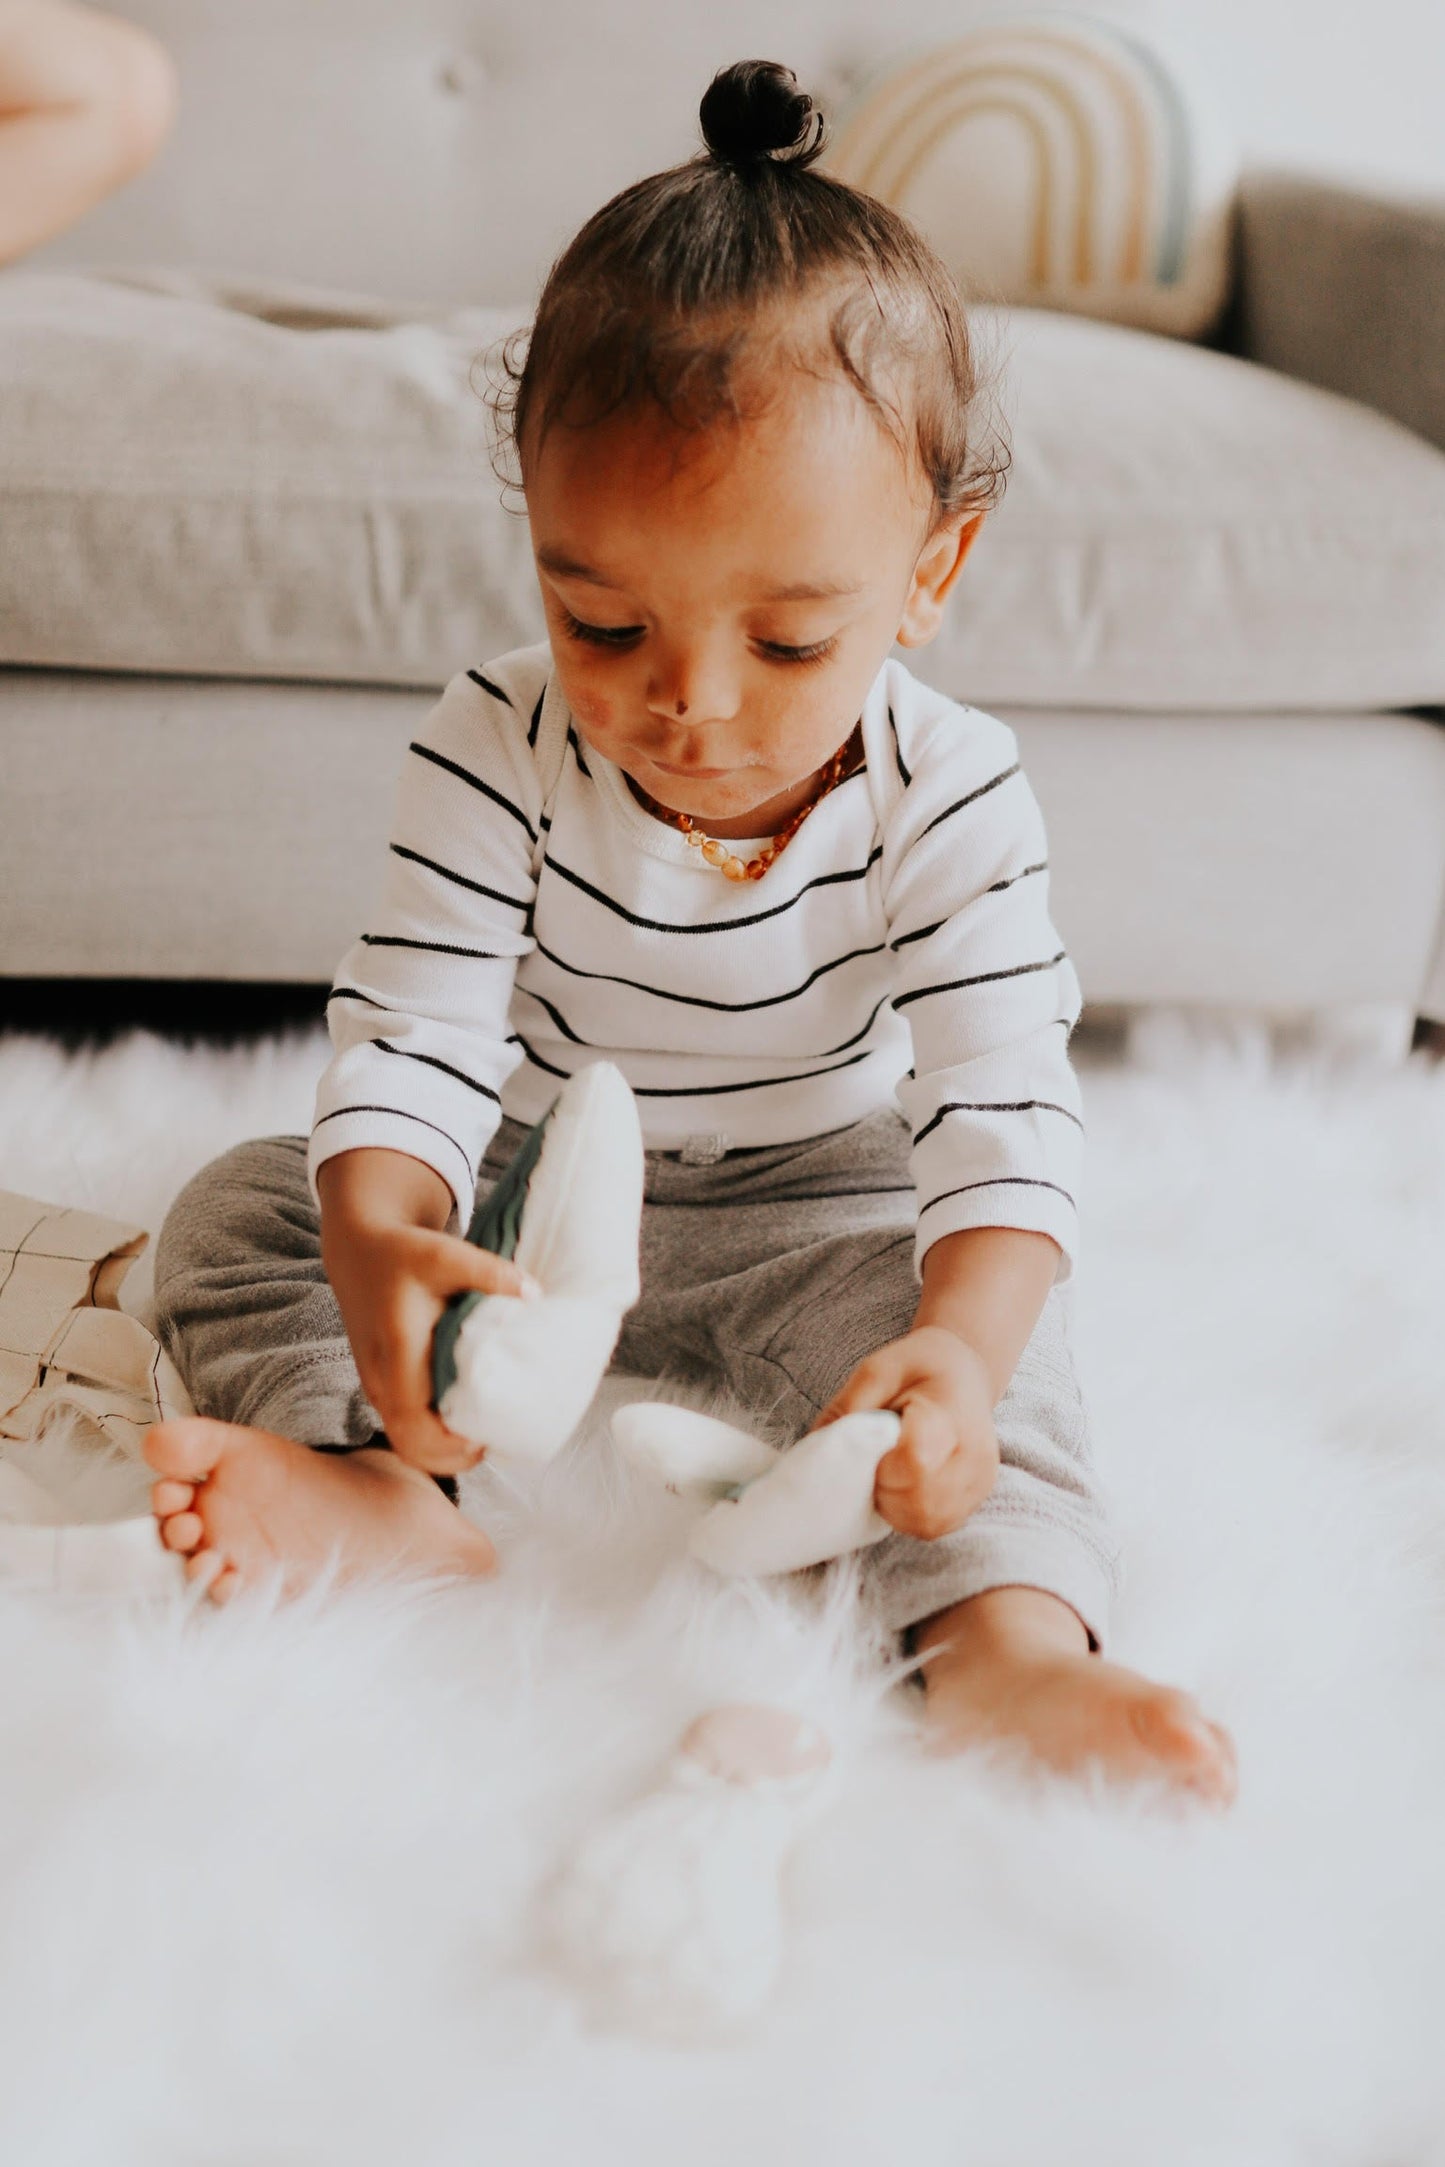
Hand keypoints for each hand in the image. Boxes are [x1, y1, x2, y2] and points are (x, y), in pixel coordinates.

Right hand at [322, 1192, 537, 1476]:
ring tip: (485, 1432)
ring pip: (408, 1442)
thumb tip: (535, 1294)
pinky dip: (436, 1435)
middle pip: (410, 1448)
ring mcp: (379, 1388)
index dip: (448, 1445)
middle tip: (493, 1441)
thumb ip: (489, 1272)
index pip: (413, 1424)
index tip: (482, 1438)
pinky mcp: (384, 1387)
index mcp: (396, 1354)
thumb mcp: (443, 1253)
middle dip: (453, 1458)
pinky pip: (408, 1427)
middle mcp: (382, 1381)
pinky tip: (467, 1419)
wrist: (359, 1251)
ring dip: (445, 1450)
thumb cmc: (402, 1253)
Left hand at [815, 1326, 999, 1540]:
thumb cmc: (920, 1367)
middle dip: (885, 1490)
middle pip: (920, 1500)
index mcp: (951, 1413)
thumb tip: (815, 1447)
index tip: (874, 1449)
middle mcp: (975, 1454)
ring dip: (896, 1507)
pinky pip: (936, 1526)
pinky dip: (911, 1515)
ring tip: (892, 1473)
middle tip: (878, 1461)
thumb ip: (849, 1406)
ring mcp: (980, 1481)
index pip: (916, 1461)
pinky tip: (906, 1487)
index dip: (883, 1466)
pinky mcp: (976, 1499)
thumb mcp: (878, 1369)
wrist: (965, 1372)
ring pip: (927, 1521)